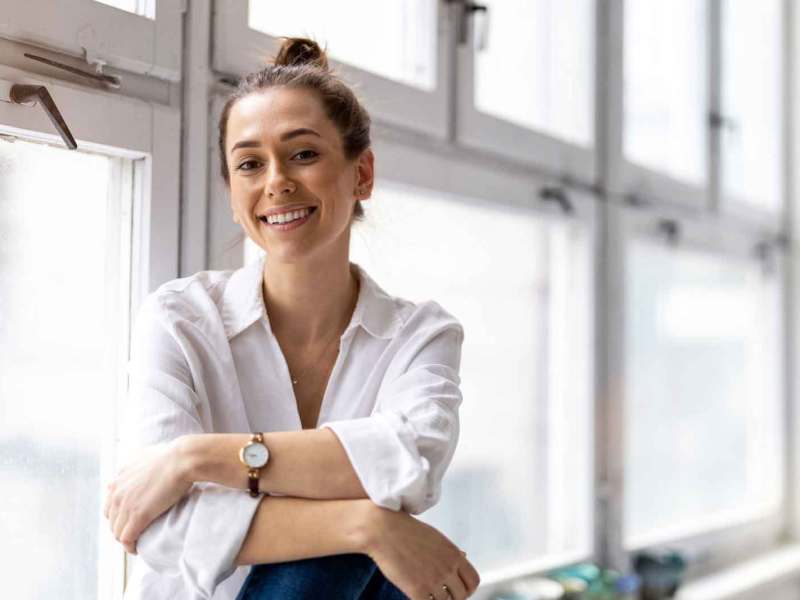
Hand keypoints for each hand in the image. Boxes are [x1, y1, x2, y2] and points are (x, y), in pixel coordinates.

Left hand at [103, 438, 192, 554]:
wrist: (182, 460)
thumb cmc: (173, 455)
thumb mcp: (147, 454)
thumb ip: (138, 462)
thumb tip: (141, 463)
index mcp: (119, 477)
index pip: (110, 504)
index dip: (119, 514)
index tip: (130, 519)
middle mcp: (117, 491)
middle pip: (112, 519)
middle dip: (121, 528)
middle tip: (135, 533)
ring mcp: (126, 504)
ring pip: (117, 531)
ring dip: (125, 539)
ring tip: (136, 542)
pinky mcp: (137, 516)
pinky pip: (126, 539)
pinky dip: (130, 546)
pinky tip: (137, 549)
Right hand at [363, 506, 480, 599]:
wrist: (384, 530)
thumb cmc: (406, 531)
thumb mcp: (435, 537)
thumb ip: (450, 551)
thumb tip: (463, 558)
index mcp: (453, 554)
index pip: (473, 580)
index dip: (467, 589)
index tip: (460, 591)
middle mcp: (447, 568)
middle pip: (462, 595)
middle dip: (453, 598)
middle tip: (443, 596)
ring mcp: (433, 580)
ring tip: (428, 594)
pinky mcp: (417, 589)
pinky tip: (417, 595)